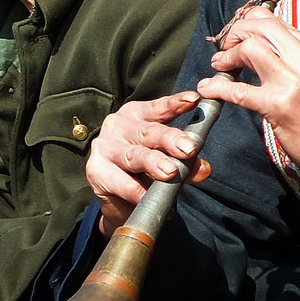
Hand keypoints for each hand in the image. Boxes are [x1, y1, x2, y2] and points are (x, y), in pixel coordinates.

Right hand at [85, 91, 211, 235]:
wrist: (120, 201)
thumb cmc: (146, 172)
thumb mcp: (169, 162)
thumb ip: (186, 163)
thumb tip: (203, 169)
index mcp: (137, 115)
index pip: (158, 108)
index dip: (175, 103)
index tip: (194, 99)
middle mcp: (118, 126)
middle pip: (147, 132)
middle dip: (170, 140)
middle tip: (189, 149)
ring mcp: (104, 147)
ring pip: (134, 156)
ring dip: (153, 163)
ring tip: (170, 172)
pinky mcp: (96, 171)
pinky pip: (121, 182)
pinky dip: (138, 192)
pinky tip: (149, 198)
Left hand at [199, 6, 299, 198]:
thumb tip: (275, 50)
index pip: (280, 23)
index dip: (252, 22)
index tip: (240, 30)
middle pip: (263, 27)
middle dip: (237, 31)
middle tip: (226, 44)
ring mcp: (293, 82)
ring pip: (250, 48)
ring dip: (228, 54)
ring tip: (219, 64)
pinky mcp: (277, 106)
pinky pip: (239, 90)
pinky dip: (218, 87)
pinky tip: (210, 89)